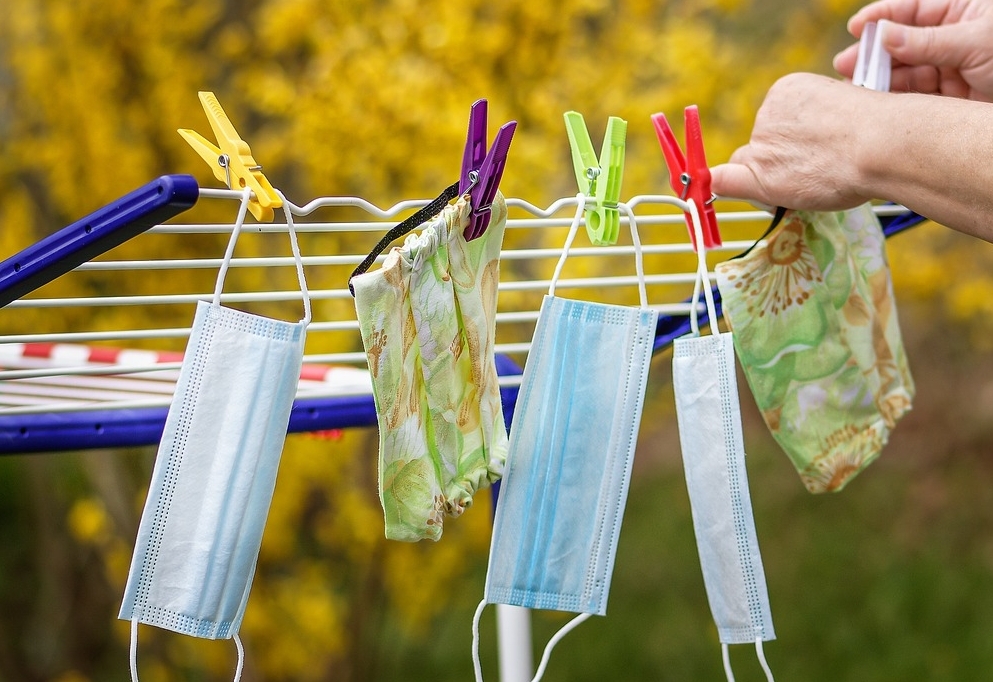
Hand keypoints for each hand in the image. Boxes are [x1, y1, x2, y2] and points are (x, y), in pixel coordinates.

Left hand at [710, 73, 876, 209]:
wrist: (881, 143)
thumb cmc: (878, 130)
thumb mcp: (845, 106)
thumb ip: (817, 122)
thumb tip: (814, 140)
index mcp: (789, 89)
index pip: (775, 122)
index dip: (788, 141)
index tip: (808, 150)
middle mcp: (768, 112)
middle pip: (760, 144)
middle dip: (777, 160)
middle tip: (816, 170)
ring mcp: (762, 141)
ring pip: (751, 165)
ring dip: (771, 177)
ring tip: (815, 179)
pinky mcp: (759, 170)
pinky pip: (726, 180)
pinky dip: (720, 185)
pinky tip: (713, 190)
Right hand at [834, 0, 992, 100]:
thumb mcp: (976, 42)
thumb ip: (926, 41)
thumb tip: (882, 35)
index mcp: (965, 9)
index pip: (914, 7)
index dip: (883, 16)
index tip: (857, 28)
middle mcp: (955, 36)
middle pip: (903, 42)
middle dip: (874, 53)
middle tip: (845, 66)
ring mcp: (953, 67)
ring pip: (906, 71)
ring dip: (880, 80)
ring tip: (855, 90)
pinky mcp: (952, 98)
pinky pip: (917, 96)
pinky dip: (896, 101)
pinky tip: (877, 104)